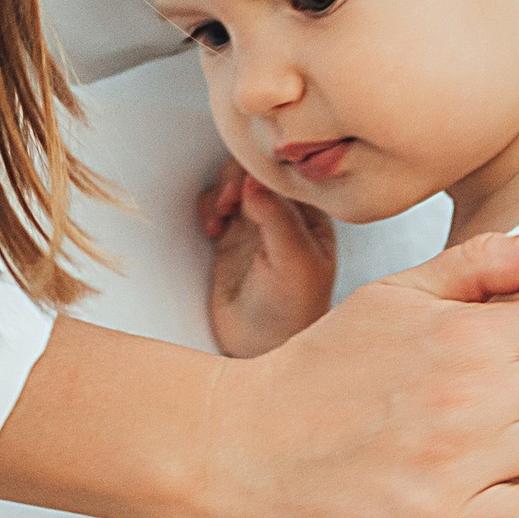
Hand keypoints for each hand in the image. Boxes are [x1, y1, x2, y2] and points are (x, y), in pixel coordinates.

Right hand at [201, 158, 336, 358]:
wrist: (260, 346)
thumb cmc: (291, 311)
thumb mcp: (294, 262)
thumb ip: (277, 217)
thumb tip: (253, 179)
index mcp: (311, 215)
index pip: (287, 173)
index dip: (263, 171)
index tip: (248, 184)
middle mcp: (285, 215)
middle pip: (256, 171)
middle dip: (237, 179)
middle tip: (229, 202)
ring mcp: (256, 224)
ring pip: (233, 183)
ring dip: (220, 192)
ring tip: (220, 215)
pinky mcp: (230, 237)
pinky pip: (214, 205)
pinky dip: (207, 208)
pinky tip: (212, 228)